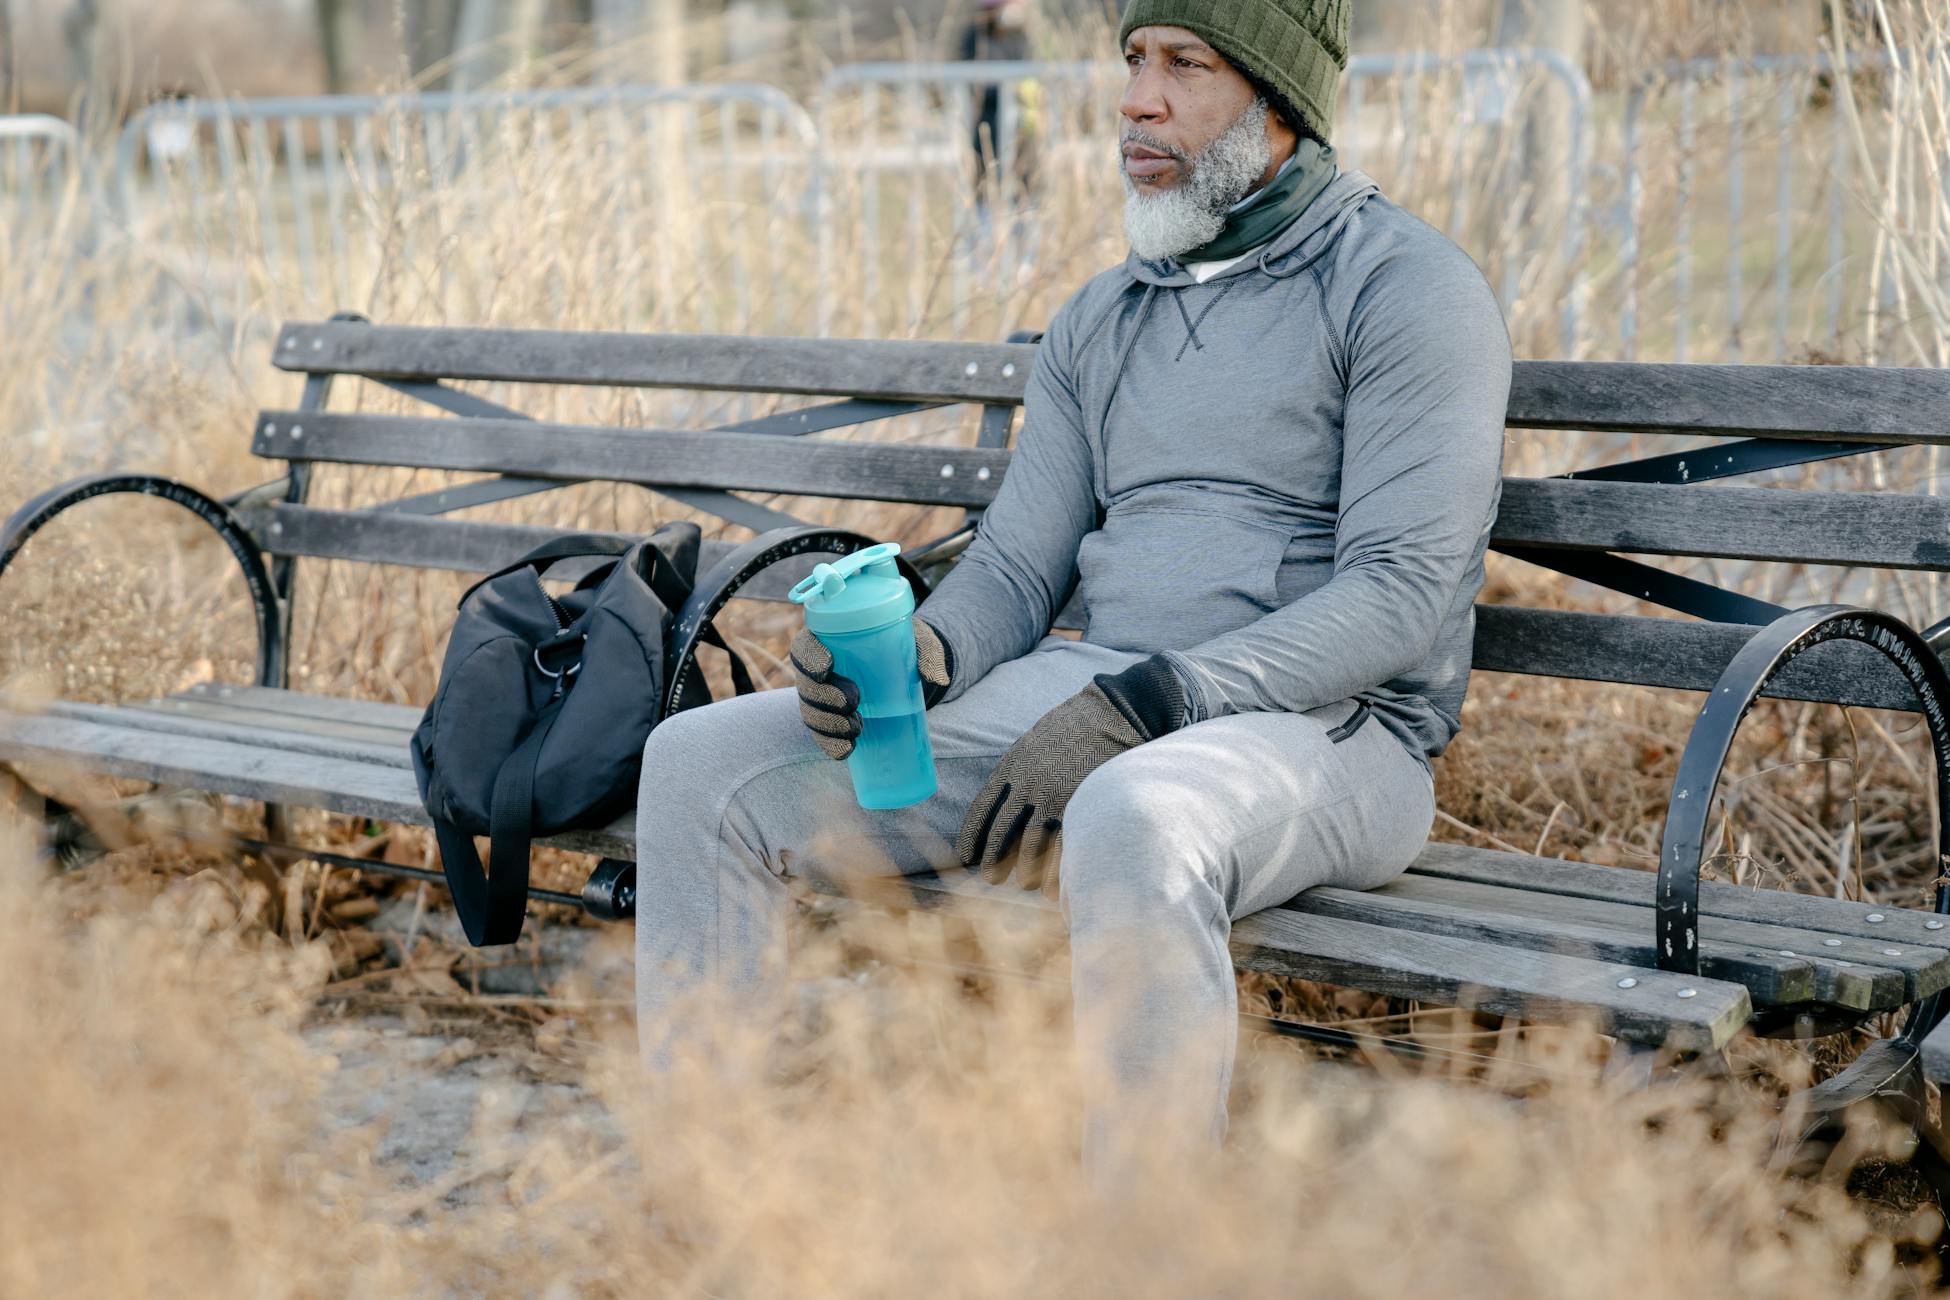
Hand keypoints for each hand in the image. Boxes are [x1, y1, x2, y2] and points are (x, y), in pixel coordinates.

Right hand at [791, 617, 951, 759]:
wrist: (905, 668)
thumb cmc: (904, 645)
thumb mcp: (917, 641)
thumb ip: (927, 653)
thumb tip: (939, 679)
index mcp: (828, 640)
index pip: (804, 646)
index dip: (810, 658)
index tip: (828, 667)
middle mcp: (817, 670)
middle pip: (805, 685)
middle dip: (823, 697)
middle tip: (853, 702)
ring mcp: (821, 697)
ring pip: (810, 712)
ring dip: (828, 725)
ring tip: (856, 729)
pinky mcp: (830, 719)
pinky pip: (821, 734)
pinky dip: (830, 744)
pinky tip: (846, 752)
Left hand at [956, 655, 1186, 891]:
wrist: (1111, 717)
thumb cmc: (1073, 729)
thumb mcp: (1032, 744)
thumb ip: (1017, 773)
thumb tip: (1005, 801)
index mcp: (1010, 768)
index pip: (981, 810)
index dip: (972, 837)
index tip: (966, 856)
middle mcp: (1026, 786)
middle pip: (1001, 834)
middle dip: (993, 861)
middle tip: (990, 878)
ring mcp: (1052, 800)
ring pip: (1030, 848)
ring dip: (1024, 871)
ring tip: (1024, 883)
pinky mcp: (1078, 809)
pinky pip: (1061, 851)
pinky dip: (1054, 872)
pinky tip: (1051, 885)